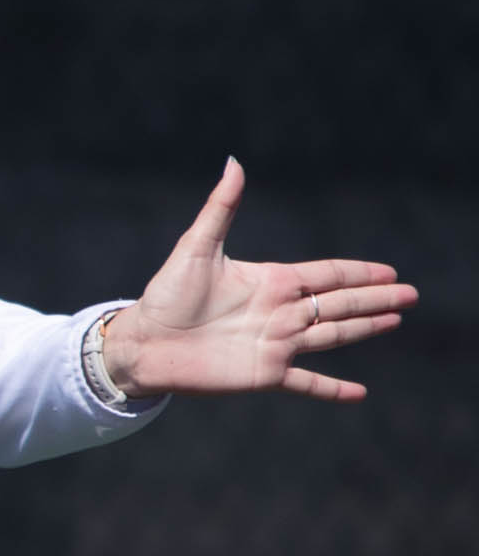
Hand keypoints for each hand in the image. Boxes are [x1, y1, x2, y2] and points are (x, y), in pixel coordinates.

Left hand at [100, 157, 417, 402]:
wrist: (144, 343)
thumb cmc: (166, 295)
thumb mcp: (196, 247)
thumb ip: (221, 208)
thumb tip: (234, 161)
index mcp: (271, 281)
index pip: (327, 274)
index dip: (360, 272)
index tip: (389, 271)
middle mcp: (280, 312)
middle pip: (340, 303)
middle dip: (376, 298)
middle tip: (411, 294)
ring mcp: (277, 344)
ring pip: (333, 335)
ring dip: (365, 329)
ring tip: (395, 321)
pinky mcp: (266, 374)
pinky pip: (308, 383)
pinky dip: (333, 389)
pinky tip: (360, 393)